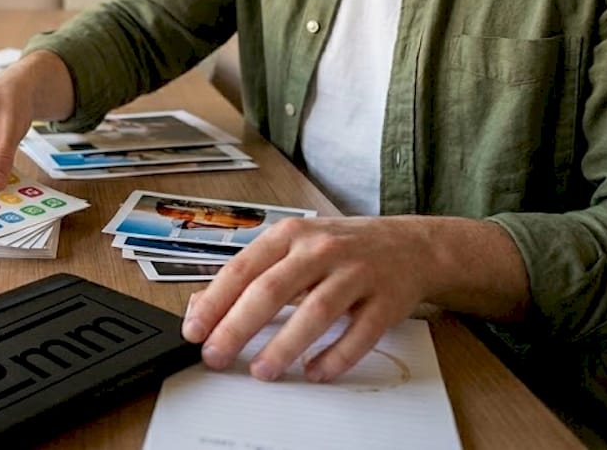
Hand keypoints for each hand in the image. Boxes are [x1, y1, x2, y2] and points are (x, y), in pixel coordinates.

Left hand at [182, 216, 435, 382]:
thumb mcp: (292, 247)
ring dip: (284, 345)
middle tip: (216, 356)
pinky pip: (359, 334)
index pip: (242, 269)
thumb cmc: (341, 248)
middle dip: (238, 327)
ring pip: (315, 312)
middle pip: (272, 290)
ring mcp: (356, 273)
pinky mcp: (387, 301)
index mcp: (289, 235)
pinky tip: (315, 371)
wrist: (412, 245)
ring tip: (262, 371)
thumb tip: (200, 305)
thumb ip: (249, 273)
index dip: (215, 302)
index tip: (194, 331)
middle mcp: (321, 249)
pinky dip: (335, 356)